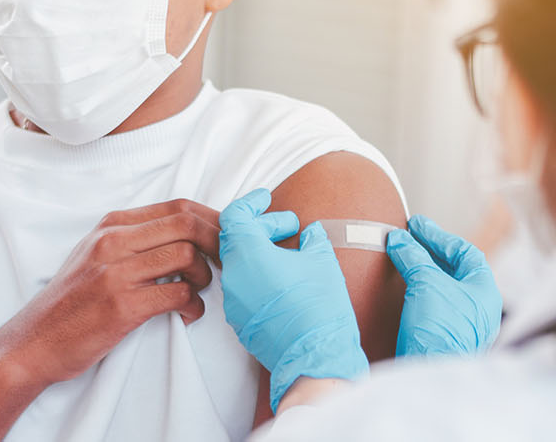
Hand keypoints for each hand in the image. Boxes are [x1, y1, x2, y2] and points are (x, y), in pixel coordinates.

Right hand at [0, 199, 221, 387]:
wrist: (33, 342)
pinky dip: (193, 306)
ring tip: (197, 292)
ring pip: (186, 256)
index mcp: (111, 226)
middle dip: (218, 243)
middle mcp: (112, 242)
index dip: (213, 220)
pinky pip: (178, 295)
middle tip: (229, 264)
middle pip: (187, 224)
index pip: (177, 207)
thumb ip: (133, 240)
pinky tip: (188, 314)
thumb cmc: (71, 303)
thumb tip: (185, 234)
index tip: (229, 238)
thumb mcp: (95, 256)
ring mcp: (115, 273)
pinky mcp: (121, 306)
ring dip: (204, 277)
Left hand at [218, 189, 369, 412]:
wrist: (314, 356)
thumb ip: (312, 239)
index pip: (235, 215)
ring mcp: (233, 301)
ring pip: (238, 264)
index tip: (266, 198)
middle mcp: (233, 276)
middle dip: (262, 227)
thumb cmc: (319, 306)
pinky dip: (258, 274)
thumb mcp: (321, 260)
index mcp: (248, 254)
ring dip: (260, 251)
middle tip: (289, 226)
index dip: (252, 202)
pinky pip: (243, 287)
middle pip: (235, 238)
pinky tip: (283, 277)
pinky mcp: (240, 320)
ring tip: (289, 251)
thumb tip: (310, 234)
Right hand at [388, 215, 502, 357]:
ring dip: (421, 273)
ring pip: (442, 289)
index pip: (465, 252)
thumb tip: (400, 239)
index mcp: (485, 290)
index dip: (439, 237)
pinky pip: (432, 307)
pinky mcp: (443, 338)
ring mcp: (462, 324)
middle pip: (454, 270)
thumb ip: (414, 257)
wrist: (430, 371)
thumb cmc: (440, 329)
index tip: (416, 226)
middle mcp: (478, 308)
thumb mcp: (426, 283)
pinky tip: (400, 290)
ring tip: (401, 259)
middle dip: (429, 253)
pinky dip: (417, 293)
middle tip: (406, 239)